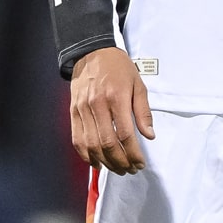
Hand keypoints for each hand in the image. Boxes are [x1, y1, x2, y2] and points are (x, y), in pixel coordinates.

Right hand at [70, 48, 154, 174]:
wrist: (92, 52)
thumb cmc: (118, 67)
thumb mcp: (137, 84)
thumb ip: (143, 111)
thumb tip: (149, 135)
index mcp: (116, 97)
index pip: (125, 134)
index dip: (133, 153)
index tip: (140, 163)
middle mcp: (97, 105)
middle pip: (108, 144)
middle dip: (121, 162)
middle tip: (130, 169)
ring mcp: (83, 110)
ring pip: (92, 146)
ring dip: (105, 163)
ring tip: (117, 168)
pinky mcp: (73, 113)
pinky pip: (78, 140)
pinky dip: (87, 155)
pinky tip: (97, 162)